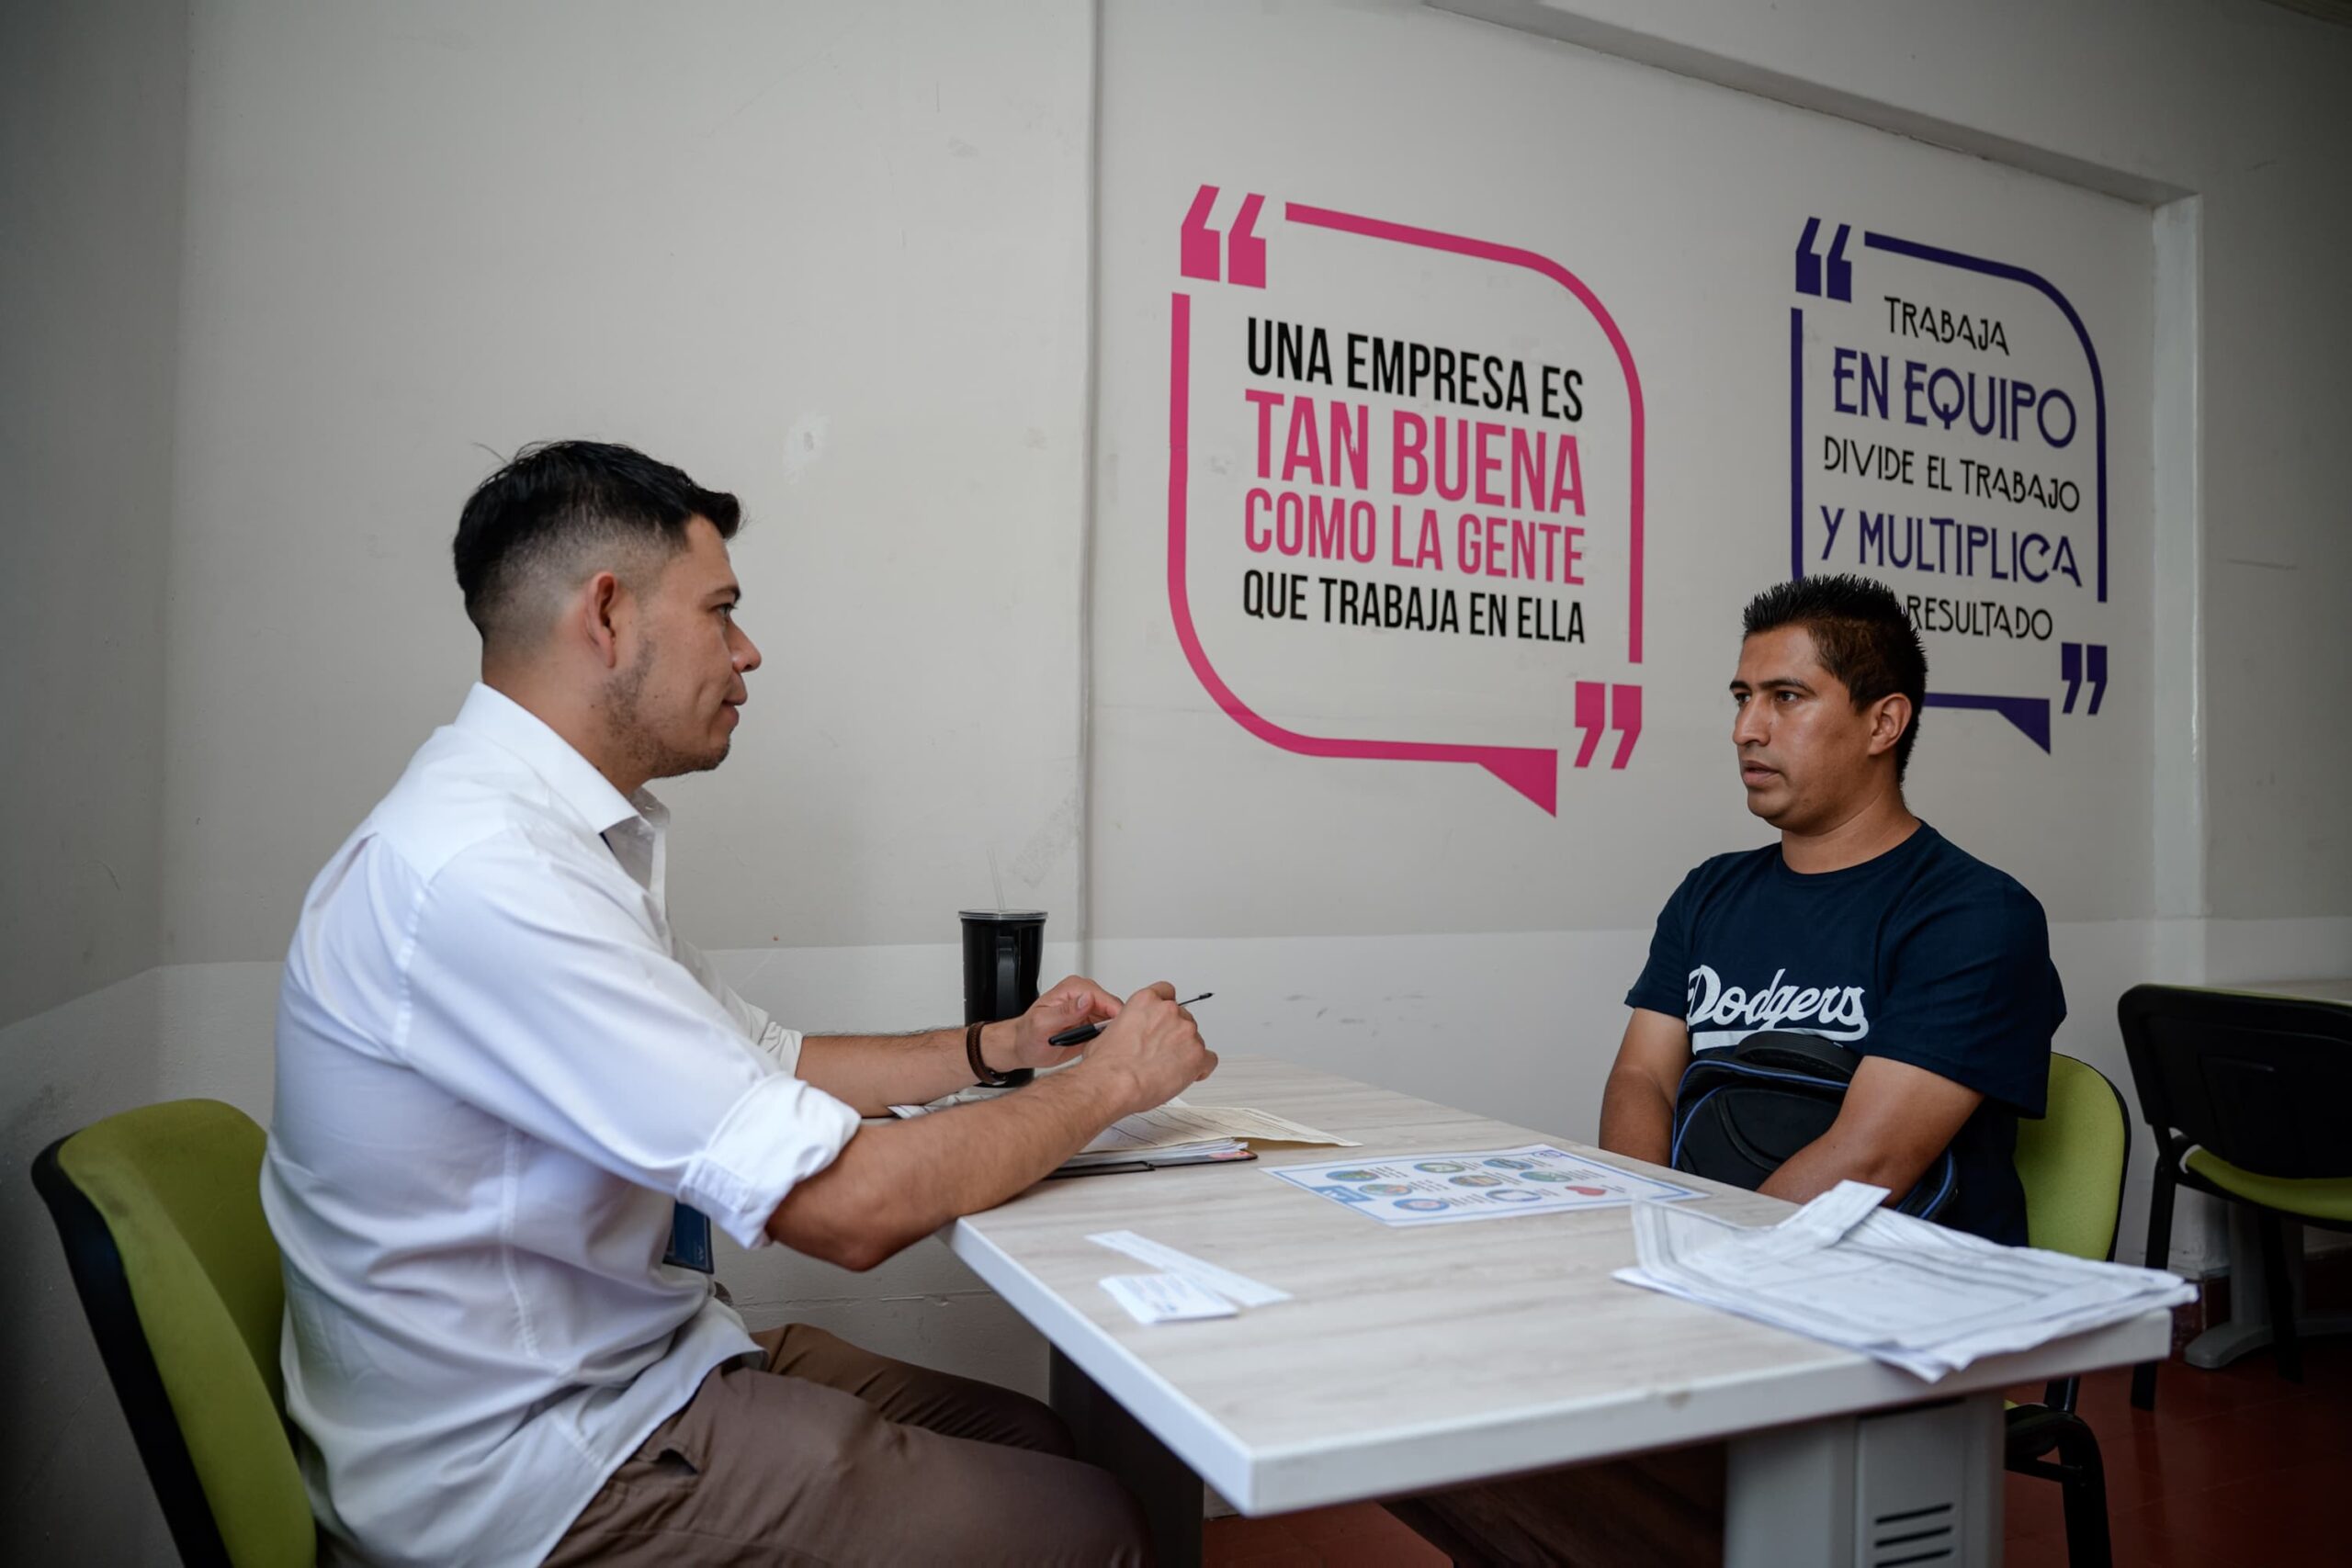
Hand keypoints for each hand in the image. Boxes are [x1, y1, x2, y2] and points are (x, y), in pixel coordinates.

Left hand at [998, 974, 1122, 1071]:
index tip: (1118, 1033)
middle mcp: (1083, 996)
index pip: (1106, 999)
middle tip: (1113, 1045)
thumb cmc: (1027, 1035)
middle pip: (1115, 1008)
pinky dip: (1109, 1039)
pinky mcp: (1092, 1023)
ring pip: (1116, 1019)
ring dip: (1114, 1033)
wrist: (1022, 1047)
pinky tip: (1101, 1048)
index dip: (1116, 1016)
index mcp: (1073, 989)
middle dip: (1118, 1026)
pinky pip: (1110, 1029)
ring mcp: (1089, 1010)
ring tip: (1106, 1048)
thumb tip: (1087, 999)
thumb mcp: (1042, 1024)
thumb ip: (1065, 1011)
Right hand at [1078, 982, 1216, 1114]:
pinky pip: (1209, 1060)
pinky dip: (1200, 1069)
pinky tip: (1188, 1075)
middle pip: (1183, 1018)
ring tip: (1168, 1069)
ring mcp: (1186, 1032)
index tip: (1165, 1019)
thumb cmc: (1108, 1064)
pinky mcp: (1197, 1054)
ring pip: (1196, 1039)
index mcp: (1146, 1001)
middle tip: (1161, 1052)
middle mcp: (1169, 1012)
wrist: (1114, 1083)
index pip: (1167, 992)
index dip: (1166, 1008)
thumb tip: (1128, 1033)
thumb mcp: (1109, 1030)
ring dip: (1186, 1052)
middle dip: (1175, 1035)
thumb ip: (1128, 1024)